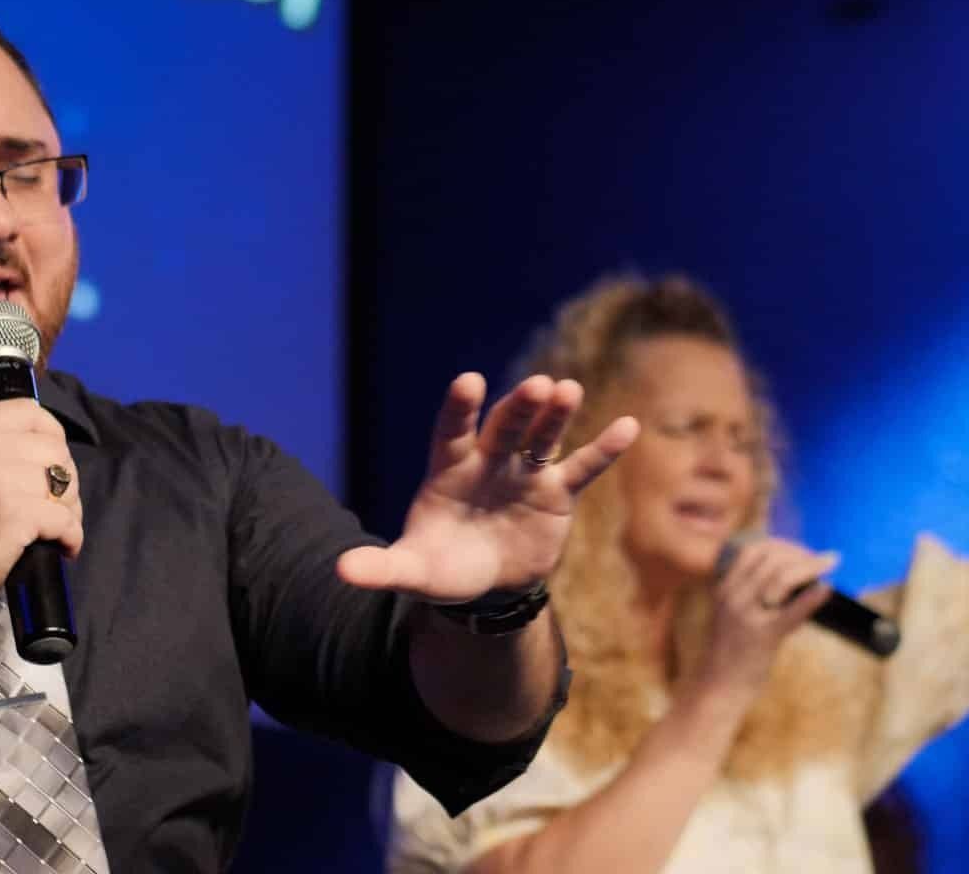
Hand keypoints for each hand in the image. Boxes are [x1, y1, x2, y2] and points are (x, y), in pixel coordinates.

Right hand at [0, 400, 82, 613]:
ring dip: (70, 511)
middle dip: (66, 481)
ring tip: (57, 529)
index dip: (53, 435)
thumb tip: (53, 448)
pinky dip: (72, 537)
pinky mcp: (17, 514)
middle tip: (54, 507)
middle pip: (57, 451)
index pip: (31, 412)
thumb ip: (0, 448)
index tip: (52, 462)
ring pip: (66, 485)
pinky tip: (63, 547)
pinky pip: (66, 520)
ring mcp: (1, 480)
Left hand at [337, 372, 639, 601]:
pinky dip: (604, 449)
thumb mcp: (411, 570)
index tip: (468, 383)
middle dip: (520, 407)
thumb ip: (381, 567)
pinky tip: (628, 426)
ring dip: (556, 415)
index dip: (460, 409)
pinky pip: (582, 468)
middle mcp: (488, 460)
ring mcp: (524, 472)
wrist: (485, 586)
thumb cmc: (443, 568)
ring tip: (569, 390)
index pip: (452, 431)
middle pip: (505, 427)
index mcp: (449, 468)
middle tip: (539, 386)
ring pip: (542, 437)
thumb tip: (340, 572)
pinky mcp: (556, 492)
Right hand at [690, 537, 836, 696]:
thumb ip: (749, 593)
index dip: (781, 544)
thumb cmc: (730, 652)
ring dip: (810, 566)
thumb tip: (789, 575)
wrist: (718, 687)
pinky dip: (811, 597)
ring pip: (781, 578)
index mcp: (724, 588)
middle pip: (770, 559)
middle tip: (822, 558)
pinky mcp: (763, 638)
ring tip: (830, 562)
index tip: (801, 549)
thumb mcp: (730, 614)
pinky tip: (827, 588)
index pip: (753, 550)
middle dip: (800, 552)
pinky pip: (791, 612)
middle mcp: (733, 597)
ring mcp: (746, 616)